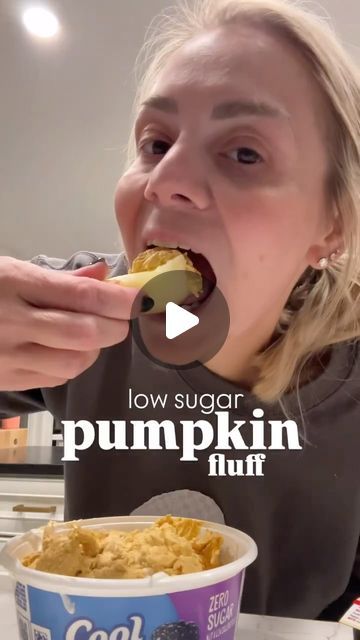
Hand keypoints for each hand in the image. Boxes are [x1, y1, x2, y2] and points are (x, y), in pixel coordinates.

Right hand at [0, 257, 138, 390]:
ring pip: (74, 363)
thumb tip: (104, 275)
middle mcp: (13, 324)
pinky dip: (72, 364)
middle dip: (114, 326)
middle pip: (85, 334)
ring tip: (89, 334)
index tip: (141, 298)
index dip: (120, 300)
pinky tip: (66, 350)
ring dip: (94, 349)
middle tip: (120, 318)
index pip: (82, 295)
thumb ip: (61, 277)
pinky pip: (56, 379)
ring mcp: (9, 357)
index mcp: (16, 285)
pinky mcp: (7, 380)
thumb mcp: (13, 271)